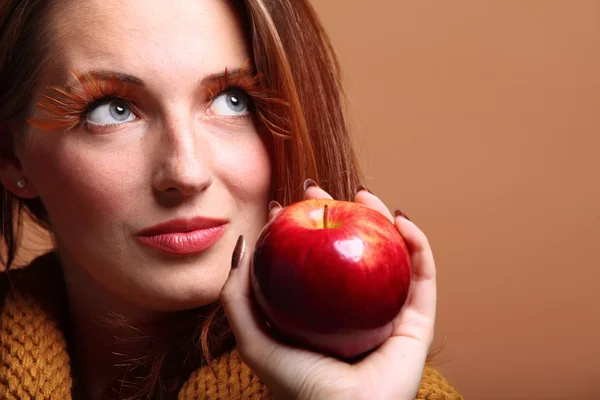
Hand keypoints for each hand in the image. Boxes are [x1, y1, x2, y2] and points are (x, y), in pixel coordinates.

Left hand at [220, 183, 436, 399]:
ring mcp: (388, 313)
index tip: (285, 206)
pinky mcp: (418, 321)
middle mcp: (355, 308)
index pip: (313, 260)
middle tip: (319, 191)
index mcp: (321, 311)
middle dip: (339, 214)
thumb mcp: (253, 337)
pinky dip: (417, 243)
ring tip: (363, 194)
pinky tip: (399, 219)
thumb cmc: (295, 387)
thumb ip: (237, 295)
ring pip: (390, 255)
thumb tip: (244, 245)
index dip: (301, 229)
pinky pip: (423, 275)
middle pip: (351, 250)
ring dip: (380, 218)